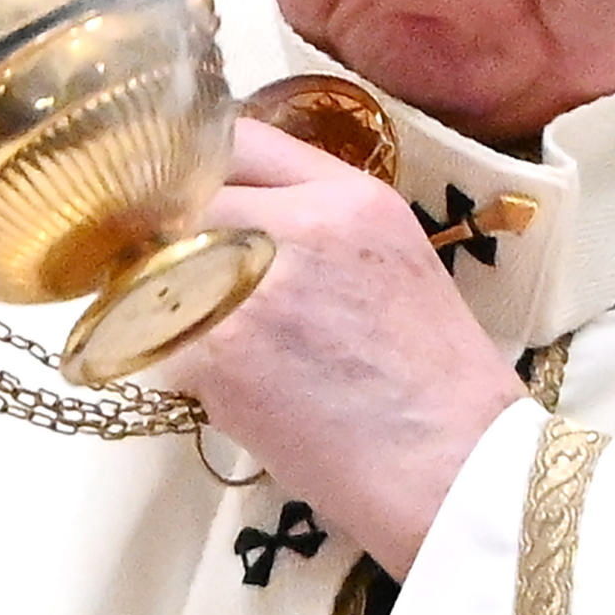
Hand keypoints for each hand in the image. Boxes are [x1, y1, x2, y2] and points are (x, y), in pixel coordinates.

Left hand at [165, 118, 526, 574]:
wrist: (459, 475)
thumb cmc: (436, 383)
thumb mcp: (394, 261)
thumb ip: (317, 223)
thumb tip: (234, 212)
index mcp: (349, 196)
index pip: (238, 140)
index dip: (201, 169)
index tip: (188, 197)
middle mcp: (298, 225)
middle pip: (184, 199)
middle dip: (173, 237)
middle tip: (178, 277)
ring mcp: (252, 286)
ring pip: (156, 267)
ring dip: (161, 300)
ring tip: (208, 340)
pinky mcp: (220, 353)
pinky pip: (155, 338)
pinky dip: (174, 365)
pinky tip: (227, 392)